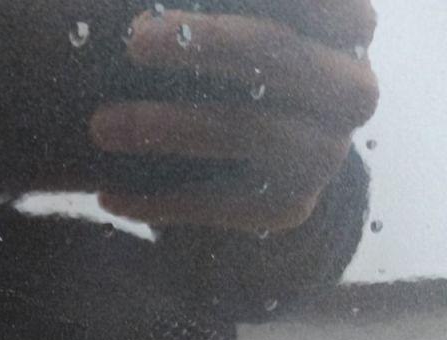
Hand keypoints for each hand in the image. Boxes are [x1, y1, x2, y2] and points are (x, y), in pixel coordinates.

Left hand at [91, 1, 378, 232]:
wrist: (232, 151)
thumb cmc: (214, 63)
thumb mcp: (222, 32)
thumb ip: (206, 15)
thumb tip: (152, 14)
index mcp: (342, 23)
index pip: (318, 2)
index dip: (246, 11)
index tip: (166, 10)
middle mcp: (351, 88)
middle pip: (283, 57)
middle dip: (208, 43)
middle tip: (135, 39)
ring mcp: (327, 152)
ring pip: (256, 132)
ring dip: (172, 127)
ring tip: (100, 126)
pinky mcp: (290, 207)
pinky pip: (224, 205)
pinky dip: (160, 199)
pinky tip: (108, 194)